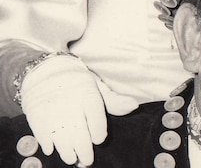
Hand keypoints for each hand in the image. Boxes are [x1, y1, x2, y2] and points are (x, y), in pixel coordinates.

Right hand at [20, 55, 135, 165]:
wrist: (47, 71)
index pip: (95, 114)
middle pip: (77, 128)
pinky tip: (51, 150)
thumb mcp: (98, 88)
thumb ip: (114, 101)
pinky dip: (46, 142)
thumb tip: (134, 106)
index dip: (98, 130)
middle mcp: (69, 100)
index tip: (99, 140)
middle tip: (87, 161)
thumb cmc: (78, 83)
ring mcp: (51, 106)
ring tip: (72, 159)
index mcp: (88, 92)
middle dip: (83, 148)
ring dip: (65, 149)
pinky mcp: (36, 112)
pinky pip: (40, 130)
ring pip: (60, 133)